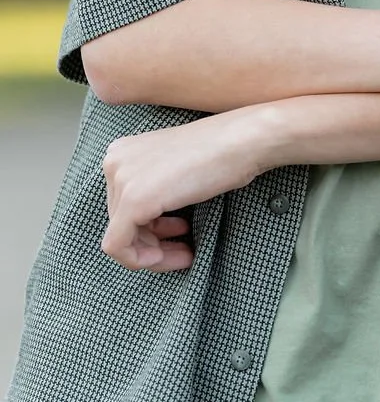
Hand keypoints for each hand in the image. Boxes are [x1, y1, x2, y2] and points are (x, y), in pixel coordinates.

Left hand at [101, 106, 270, 271]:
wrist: (243, 141)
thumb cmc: (219, 152)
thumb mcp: (172, 168)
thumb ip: (151, 187)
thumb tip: (144, 228)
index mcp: (122, 150)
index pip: (121, 205)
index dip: (149, 228)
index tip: (178, 237)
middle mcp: (114, 161)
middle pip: (120, 222)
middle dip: (152, 242)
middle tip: (185, 250)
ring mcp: (121, 180)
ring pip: (120, 238)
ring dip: (153, 254)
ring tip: (185, 254)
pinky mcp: (132, 202)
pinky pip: (119, 247)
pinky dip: (144, 260)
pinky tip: (181, 255)